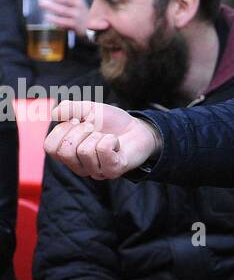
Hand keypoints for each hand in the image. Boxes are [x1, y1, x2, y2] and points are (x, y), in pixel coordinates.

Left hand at [36, 0, 90, 40]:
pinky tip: (47, 17)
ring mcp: (77, 15)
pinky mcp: (75, 25)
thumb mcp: (75, 2)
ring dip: (51, 6)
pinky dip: (54, 19)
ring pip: (63, 10)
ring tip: (41, 3)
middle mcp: (79, 5)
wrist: (90, 26)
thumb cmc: (78, 12)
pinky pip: (63, 22)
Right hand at [43, 101, 159, 179]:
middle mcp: (78, 166)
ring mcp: (95, 171)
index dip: (63, 129)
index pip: (49, 146)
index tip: (78, 120)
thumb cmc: (110, 122)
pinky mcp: (112, 170)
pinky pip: (103, 150)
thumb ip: (70, 109)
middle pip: (64, 151)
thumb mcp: (88, 110)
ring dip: (98, 136)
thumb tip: (54, 113)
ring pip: (84, 150)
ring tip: (106, 136)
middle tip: (94, 128)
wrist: (138, 128)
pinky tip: (115, 143)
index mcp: (68, 153)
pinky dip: (111, 139)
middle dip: (80, 131)